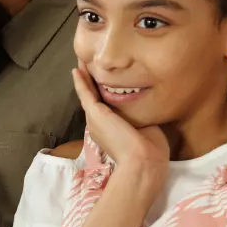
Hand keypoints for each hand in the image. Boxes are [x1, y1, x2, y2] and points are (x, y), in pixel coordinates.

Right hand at [72, 63, 168, 190]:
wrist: (143, 162)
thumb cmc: (150, 151)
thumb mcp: (146, 129)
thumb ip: (142, 117)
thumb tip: (147, 107)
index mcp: (110, 131)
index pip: (105, 108)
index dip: (103, 94)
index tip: (104, 82)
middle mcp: (99, 124)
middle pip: (94, 99)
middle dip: (91, 83)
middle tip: (87, 67)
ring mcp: (95, 119)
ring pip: (88, 94)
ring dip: (84, 78)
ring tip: (81, 64)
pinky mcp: (95, 113)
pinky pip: (85, 93)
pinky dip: (80, 81)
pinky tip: (76, 70)